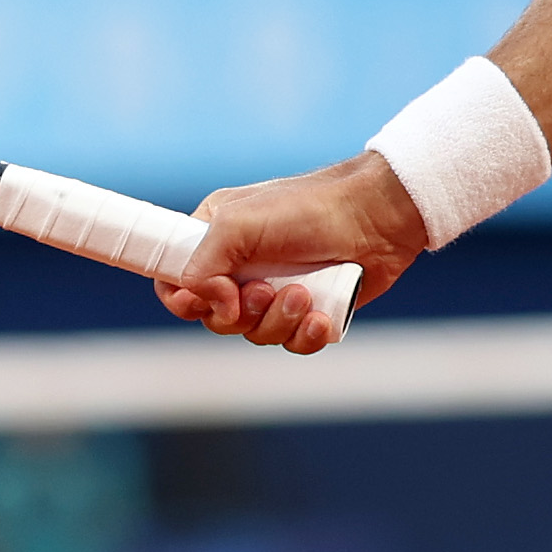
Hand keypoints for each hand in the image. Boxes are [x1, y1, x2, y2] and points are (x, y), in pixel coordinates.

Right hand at [156, 151, 429, 354]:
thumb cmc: (307, 208)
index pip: (175, 281)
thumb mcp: (240, 223)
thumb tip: (204, 302)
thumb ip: (202, 261)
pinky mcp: (308, 310)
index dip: (184, 300)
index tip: (204, 300)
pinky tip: (321, 317)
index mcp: (214, 238)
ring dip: (278, 321)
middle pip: (215, 318)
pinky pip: (292, 342)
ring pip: (255, 334)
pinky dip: (305, 334)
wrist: (377, 217)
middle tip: (266, 291)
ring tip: (304, 295)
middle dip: (242, 313)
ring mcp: (275, 290)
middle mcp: (241, 266)